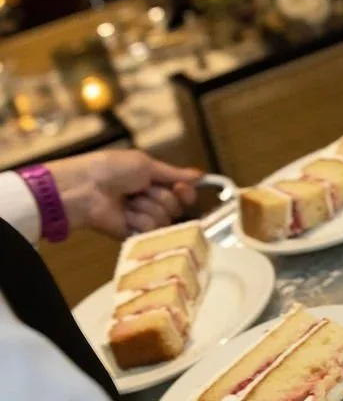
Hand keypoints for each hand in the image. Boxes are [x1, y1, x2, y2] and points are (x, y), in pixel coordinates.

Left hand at [47, 150, 201, 240]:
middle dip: (159, 197)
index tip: (181, 188)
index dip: (185, 191)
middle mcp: (151, 201)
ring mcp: (142, 219)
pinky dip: (138, 221)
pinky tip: (124, 215)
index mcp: (153, 181)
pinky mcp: (134, 235)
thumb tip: (200, 175)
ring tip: (126, 202)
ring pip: (164, 219)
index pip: (182, 192)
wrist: (85, 189)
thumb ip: (173, 173)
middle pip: (176, 206)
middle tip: (138, 190)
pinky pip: (151, 232)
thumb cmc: (110, 170)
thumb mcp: (145, 164)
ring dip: (145, 208)